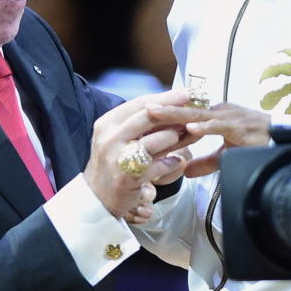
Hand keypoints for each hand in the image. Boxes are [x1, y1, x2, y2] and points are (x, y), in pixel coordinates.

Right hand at [83, 89, 197, 217]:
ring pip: (154, 140)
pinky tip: (177, 161)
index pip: (138, 104)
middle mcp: (110, 138)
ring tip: (185, 137)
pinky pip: (158, 166)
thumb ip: (140, 124)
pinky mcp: (128, 177)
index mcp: (107, 123)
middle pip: (147, 117)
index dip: (164, 97)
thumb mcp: (119, 138)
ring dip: (174, 138)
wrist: (97, 198)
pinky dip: (172, 163)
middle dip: (174, 111)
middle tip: (194, 108)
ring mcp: (118, 158)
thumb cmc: (113, 163)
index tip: (185, 93)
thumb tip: (171, 108)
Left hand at [145, 102, 270, 176]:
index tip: (142, 119)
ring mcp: (230, 118)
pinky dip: (206, 127)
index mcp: (215, 116)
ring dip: (175, 114)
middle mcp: (220, 112)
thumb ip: (206, 162)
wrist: (286, 140)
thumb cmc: (258, 143)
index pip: (185, 115)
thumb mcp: (227, 155)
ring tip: (155, 113)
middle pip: (186, 110)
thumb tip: (185, 171)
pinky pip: (221, 126)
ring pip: (198, 115)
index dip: (165, 117)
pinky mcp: (241, 127)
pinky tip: (191, 129)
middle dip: (163, 109)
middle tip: (141, 108)